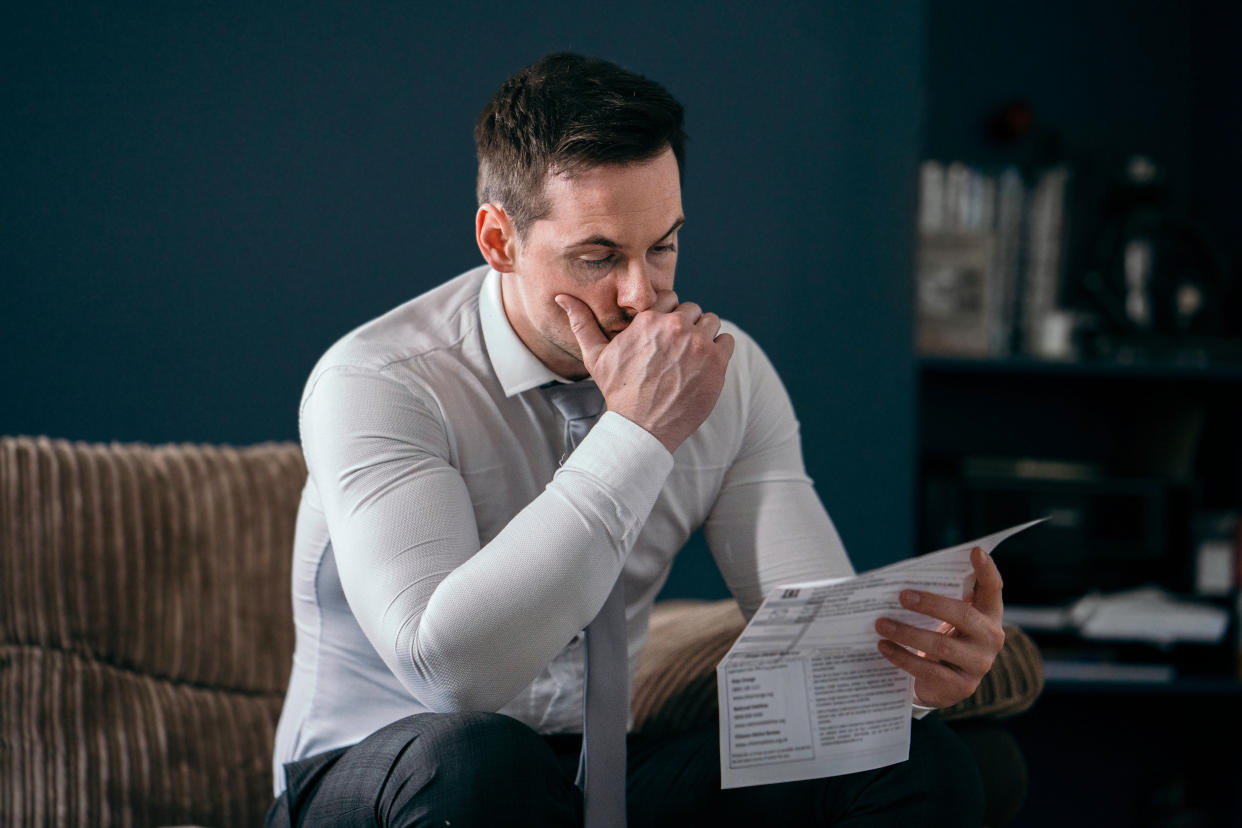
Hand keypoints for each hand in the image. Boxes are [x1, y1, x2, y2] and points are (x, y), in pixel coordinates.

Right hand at [555, 291, 734, 452]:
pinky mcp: (717, 362)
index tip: (663, 336)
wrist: (642, 428)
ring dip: (704, 336)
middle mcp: (675, 327)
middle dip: (686, 326)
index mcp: (649, 320)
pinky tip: (704, 366)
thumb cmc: (618, 392)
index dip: (668, 316)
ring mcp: (698, 344)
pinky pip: (727, 341)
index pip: (671, 298)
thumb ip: (582, 323)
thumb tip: (562, 297)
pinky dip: (719, 350)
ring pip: (711, 322)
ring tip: (691, 358)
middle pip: (692, 310)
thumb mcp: (596, 357)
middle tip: (677, 351)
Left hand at [874, 547, 1005, 708]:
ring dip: (907, 633)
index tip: (975, 551)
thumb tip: (901, 578)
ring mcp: (979, 664)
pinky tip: (884, 647)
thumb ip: (939, 598)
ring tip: (881, 624)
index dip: (987, 570)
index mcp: (989, 614)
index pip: (993, 589)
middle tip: (902, 596)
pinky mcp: (961, 686)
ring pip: (941, 645)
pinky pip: (928, 670)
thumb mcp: (946, 618)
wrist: (943, 684)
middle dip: (930, 603)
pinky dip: (902, 657)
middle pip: (963, 615)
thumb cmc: (943, 637)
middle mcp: (991, 638)